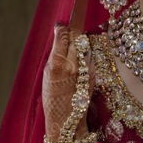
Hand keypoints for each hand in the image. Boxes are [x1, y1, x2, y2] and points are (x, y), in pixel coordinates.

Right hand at [42, 24, 91, 142]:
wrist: (66, 118)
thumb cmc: (52, 96)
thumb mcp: (47, 74)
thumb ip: (55, 56)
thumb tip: (59, 38)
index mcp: (58, 65)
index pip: (63, 38)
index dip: (62, 29)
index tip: (61, 25)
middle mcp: (74, 65)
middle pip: (77, 39)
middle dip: (73, 33)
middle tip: (70, 30)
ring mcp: (86, 70)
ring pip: (85, 48)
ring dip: (81, 45)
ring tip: (74, 46)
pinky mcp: (94, 74)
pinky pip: (90, 58)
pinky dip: (85, 56)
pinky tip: (80, 59)